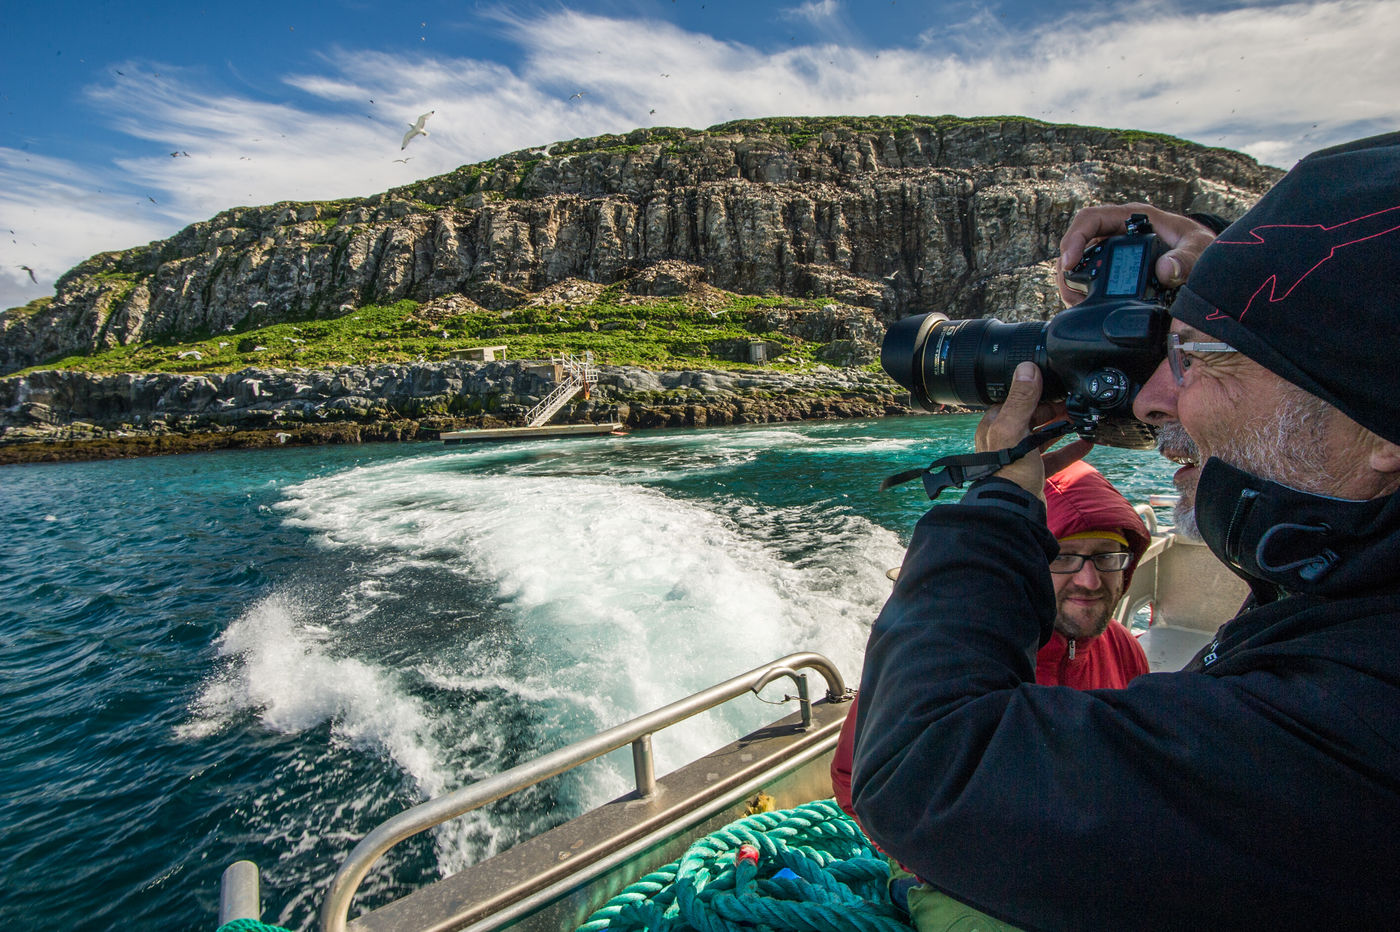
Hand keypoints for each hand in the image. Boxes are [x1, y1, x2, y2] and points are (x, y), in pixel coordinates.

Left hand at [975, 364, 1093, 497]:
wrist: (1012, 510)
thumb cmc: (1007, 471)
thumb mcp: (1014, 429)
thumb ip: (1021, 400)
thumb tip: (1027, 368)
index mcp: (995, 425)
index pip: (1018, 400)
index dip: (1039, 393)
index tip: (1060, 386)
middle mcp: (1005, 439)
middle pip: (1034, 417)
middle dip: (1055, 409)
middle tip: (1076, 402)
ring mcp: (1019, 457)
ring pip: (1044, 436)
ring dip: (1064, 427)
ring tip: (1084, 419)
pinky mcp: (1033, 473)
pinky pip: (1054, 458)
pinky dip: (1070, 450)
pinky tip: (1087, 443)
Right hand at [1056, 203, 1217, 306]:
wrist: (1205, 258)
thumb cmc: (1201, 247)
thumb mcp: (1200, 249)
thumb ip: (1187, 259)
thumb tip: (1165, 270)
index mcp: (1133, 218)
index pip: (1091, 219)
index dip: (1074, 238)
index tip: (1070, 263)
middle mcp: (1117, 231)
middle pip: (1078, 243)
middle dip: (1068, 269)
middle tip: (1072, 295)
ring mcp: (1113, 249)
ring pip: (1079, 261)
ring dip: (1072, 283)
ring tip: (1077, 303)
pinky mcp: (1113, 267)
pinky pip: (1089, 275)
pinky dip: (1083, 291)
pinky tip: (1086, 305)